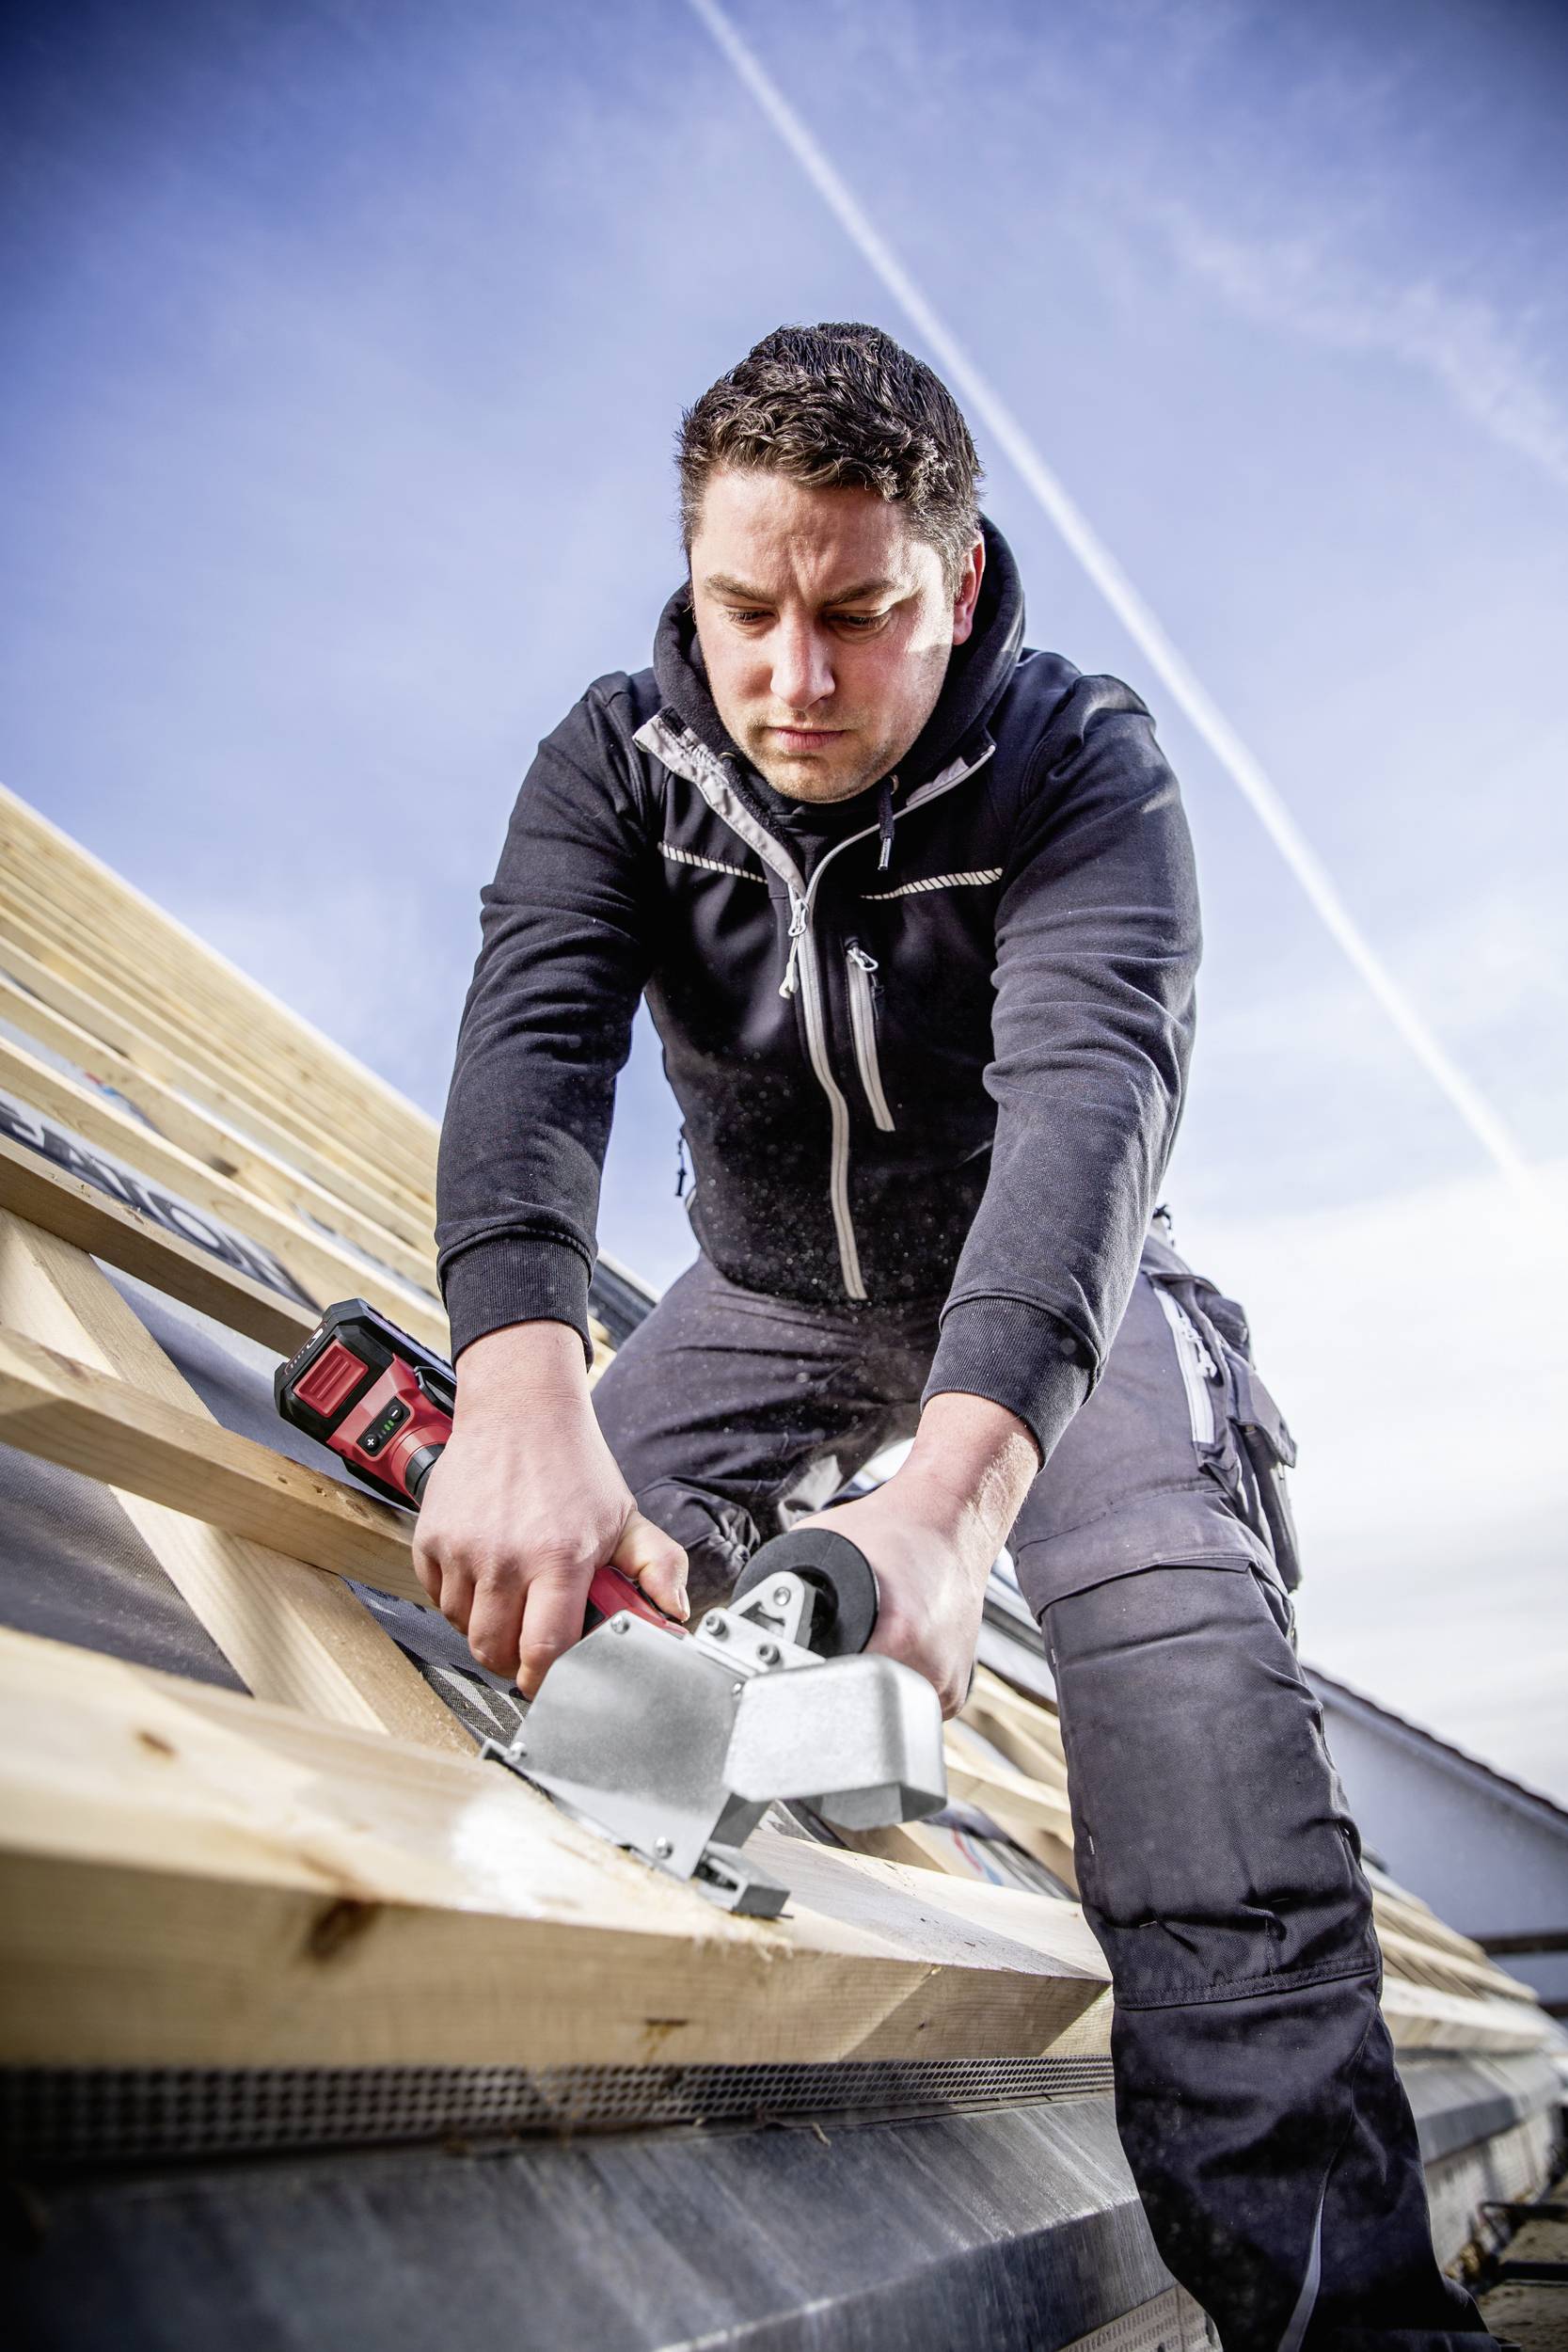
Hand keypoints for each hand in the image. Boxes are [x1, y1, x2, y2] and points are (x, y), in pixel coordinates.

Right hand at [411, 1321, 687, 1694]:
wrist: (519, 1409)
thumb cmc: (573, 1465)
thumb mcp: (626, 1516)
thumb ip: (658, 1567)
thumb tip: (676, 1613)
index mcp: (560, 1557)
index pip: (544, 1649)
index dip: (545, 1678)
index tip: (549, 1680)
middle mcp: (506, 1558)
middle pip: (495, 1650)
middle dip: (513, 1660)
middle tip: (529, 1644)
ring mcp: (464, 1549)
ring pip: (464, 1629)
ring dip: (486, 1628)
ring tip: (511, 1600)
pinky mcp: (432, 1539)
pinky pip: (439, 1597)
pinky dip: (459, 1600)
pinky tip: (485, 1576)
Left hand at [788, 1392, 1038, 1718]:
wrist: (952, 1519)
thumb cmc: (893, 1527)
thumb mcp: (820, 1543)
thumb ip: (782, 1586)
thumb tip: (744, 1622)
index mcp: (901, 1636)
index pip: (838, 1693)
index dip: (806, 1686)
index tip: (791, 1676)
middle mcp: (932, 1668)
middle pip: (860, 1709)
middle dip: (831, 1691)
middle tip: (815, 1663)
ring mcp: (948, 1685)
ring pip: (886, 1714)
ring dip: (860, 1693)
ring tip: (855, 1653)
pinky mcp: (956, 1691)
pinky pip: (909, 1709)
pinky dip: (887, 1690)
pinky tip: (879, 1657)